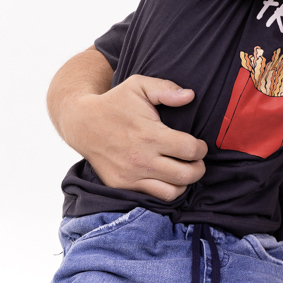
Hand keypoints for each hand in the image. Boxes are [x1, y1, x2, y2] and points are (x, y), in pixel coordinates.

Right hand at [63, 75, 206, 200]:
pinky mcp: (122, 185)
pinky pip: (154, 197)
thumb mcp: (138, 86)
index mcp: (149, 134)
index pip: (189, 150)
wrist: (82, 123)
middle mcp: (141, 159)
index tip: (199, 145)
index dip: (201, 148)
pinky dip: (166, 190)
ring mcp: (130, 175)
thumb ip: (166, 89)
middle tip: (196, 160)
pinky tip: (167, 177)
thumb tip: (190, 95)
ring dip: (184, 182)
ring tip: (183, 169)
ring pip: (172, 192)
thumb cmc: (115, 103)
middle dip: (199, 167)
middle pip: (186, 175)